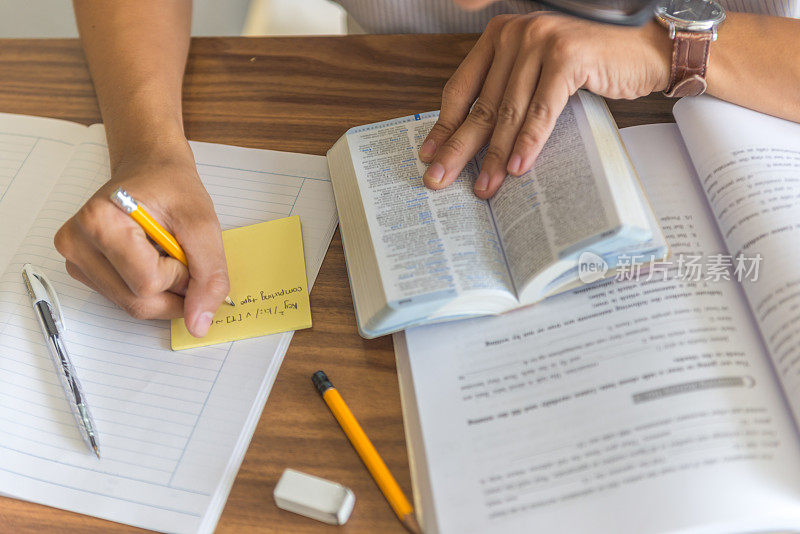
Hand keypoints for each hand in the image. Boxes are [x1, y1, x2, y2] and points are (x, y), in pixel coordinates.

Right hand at [54, 144, 229, 336]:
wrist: (151, 170)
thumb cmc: (172, 188)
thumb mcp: (203, 225)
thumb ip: (208, 275)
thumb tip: (200, 323)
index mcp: (100, 221)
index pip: (148, 282)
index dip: (181, 275)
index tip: (185, 250)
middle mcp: (77, 242)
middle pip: (136, 302)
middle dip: (173, 289)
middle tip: (181, 257)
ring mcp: (75, 259)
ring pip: (130, 306)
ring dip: (162, 290)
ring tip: (164, 254)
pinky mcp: (81, 270)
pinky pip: (123, 300)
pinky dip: (147, 289)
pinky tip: (150, 260)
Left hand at [418, 13, 671, 197]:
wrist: (642, 52)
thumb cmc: (587, 67)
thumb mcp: (535, 75)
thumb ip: (505, 94)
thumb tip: (471, 142)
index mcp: (499, 36)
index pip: (461, 87)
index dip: (444, 125)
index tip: (429, 155)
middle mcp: (514, 33)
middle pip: (480, 104)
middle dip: (459, 148)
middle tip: (439, 179)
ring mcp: (541, 41)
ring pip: (509, 111)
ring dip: (495, 156)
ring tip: (485, 187)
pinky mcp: (568, 56)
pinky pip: (542, 110)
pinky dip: (530, 142)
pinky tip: (519, 168)